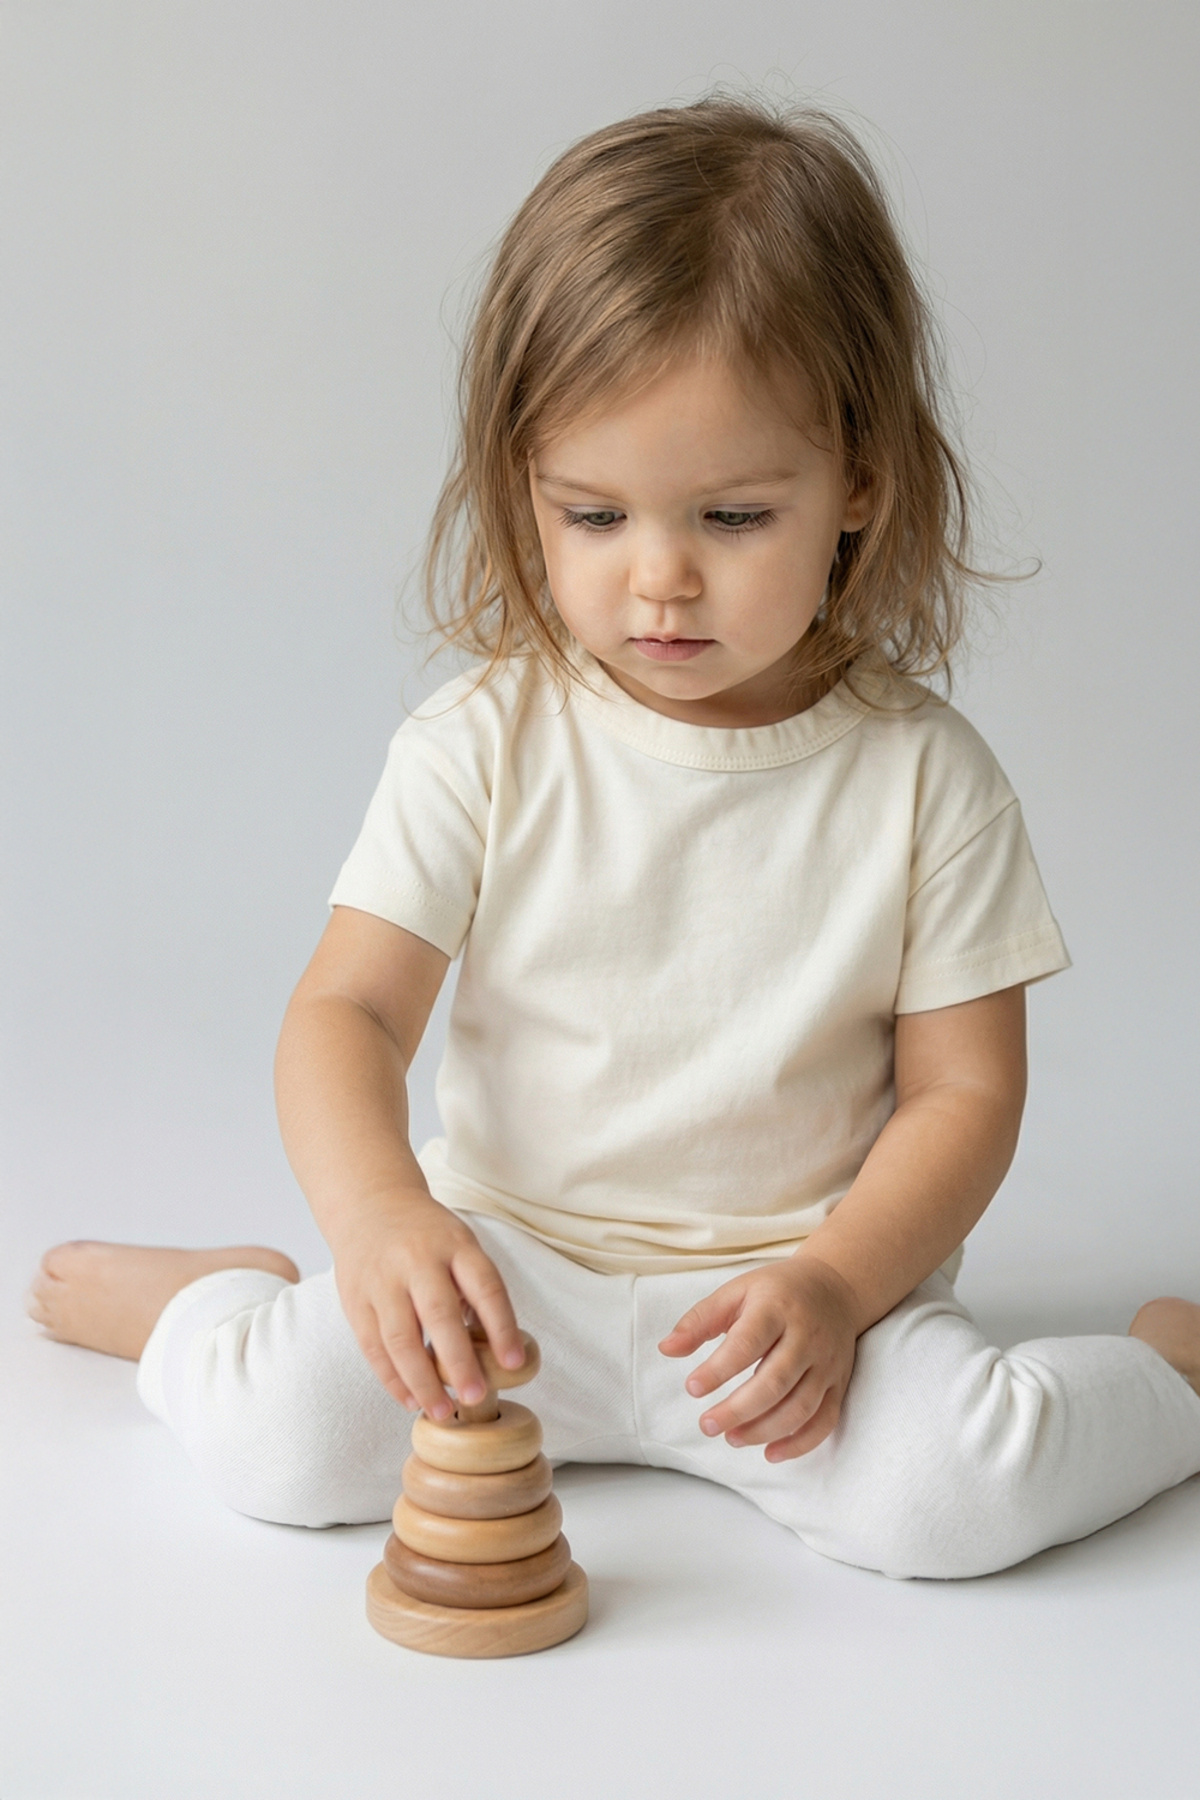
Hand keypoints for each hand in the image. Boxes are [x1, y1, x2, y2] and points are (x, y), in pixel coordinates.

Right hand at [332, 1190, 526, 1417]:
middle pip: (439, 1314)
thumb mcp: (460, 1245)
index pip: (484, 1286)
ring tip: (442, 1411)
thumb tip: (499, 1352)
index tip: (514, 1363)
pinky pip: (372, 1346)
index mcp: (454, 1244)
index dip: (501, 1326)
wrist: (370, 1203)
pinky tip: (410, 1399)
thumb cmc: (428, 1236)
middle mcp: (416, 1260)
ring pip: (400, 1338)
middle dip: (459, 1361)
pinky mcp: (355, 1300)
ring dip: (422, 1381)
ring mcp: (382, 1280)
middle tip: (476, 1397)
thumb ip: (476, 1290)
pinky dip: (391, 1378)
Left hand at [658, 1254, 859, 1460]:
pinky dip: (800, 1444)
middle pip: (775, 1382)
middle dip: (738, 1410)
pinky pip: (825, 1420)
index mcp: (776, 1309)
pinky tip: (770, 1453)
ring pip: (800, 1406)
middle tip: (707, 1424)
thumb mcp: (736, 1291)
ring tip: (731, 1438)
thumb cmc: (777, 1292)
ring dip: (764, 1430)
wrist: (836, 1287)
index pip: (747, 1344)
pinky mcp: (839, 1383)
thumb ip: (700, 1320)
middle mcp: (806, 1337)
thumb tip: (666, 1349)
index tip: (692, 1387)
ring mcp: (826, 1363)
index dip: (718, 1370)